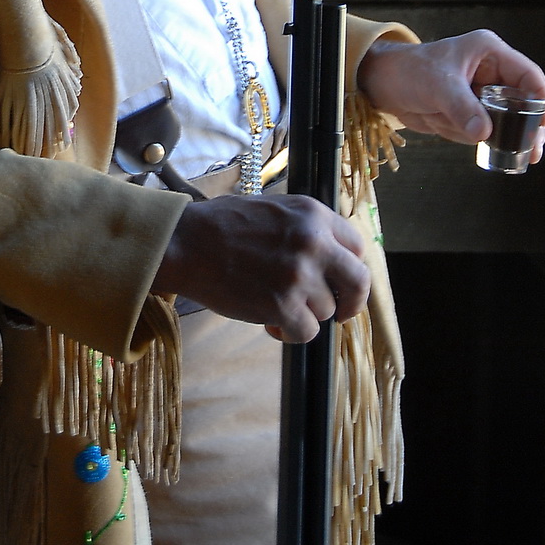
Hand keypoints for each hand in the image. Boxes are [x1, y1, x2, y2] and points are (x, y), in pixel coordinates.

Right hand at [152, 194, 369, 342]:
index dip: (349, 268)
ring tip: (277, 306)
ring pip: (326, 310)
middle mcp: (313, 243)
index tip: (340, 281)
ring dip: (305, 314)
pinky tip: (272, 325)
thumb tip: (333, 258)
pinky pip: (306, 332)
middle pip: (359, 282)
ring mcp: (299, 275)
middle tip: (341, 312)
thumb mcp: (275, 210)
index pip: (357, 247)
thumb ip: (307, 229)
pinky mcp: (282, 305)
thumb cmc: (223, 226)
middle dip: (352, 302)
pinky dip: (291, 334)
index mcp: (313, 215)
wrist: (186, 243)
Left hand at [358, 29, 544, 163]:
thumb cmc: (408, 71)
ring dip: (502, 135)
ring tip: (509, 151)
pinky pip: (485, 131)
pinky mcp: (471, 112)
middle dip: (528, 126)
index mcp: (489, 53)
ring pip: (505, 120)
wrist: (382, 84)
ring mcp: (482, 94)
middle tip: (534, 150)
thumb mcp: (436, 86)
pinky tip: (476, 142)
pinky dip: (480, 139)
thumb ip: (461, 107)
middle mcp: (491, 73)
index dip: (541, 97)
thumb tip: (484, 133)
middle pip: (523, 102)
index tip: (544, 122)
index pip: (527, 75)